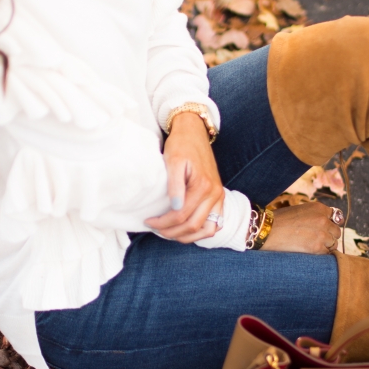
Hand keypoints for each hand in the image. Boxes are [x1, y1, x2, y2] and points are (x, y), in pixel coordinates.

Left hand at [145, 112, 223, 242]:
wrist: (194, 133)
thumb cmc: (181, 145)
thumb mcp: (173, 161)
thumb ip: (175, 185)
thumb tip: (176, 208)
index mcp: (203, 186)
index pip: (181, 215)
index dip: (163, 223)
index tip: (148, 221)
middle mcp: (215, 194)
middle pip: (193, 225)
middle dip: (172, 232)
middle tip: (155, 229)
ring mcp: (219, 197)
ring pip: (207, 229)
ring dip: (188, 235)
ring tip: (170, 233)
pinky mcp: (219, 197)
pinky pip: (214, 223)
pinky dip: (201, 231)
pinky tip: (185, 230)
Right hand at [260, 202, 342, 253]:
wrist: (267, 231)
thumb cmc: (279, 220)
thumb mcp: (300, 210)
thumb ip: (314, 215)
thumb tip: (325, 224)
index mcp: (319, 208)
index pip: (336, 217)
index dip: (330, 224)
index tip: (324, 229)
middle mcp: (323, 219)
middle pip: (336, 231)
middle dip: (329, 236)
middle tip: (317, 239)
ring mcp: (322, 234)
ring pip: (333, 243)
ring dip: (326, 246)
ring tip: (312, 246)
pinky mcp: (317, 248)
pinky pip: (327, 253)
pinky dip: (321, 254)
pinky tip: (310, 252)